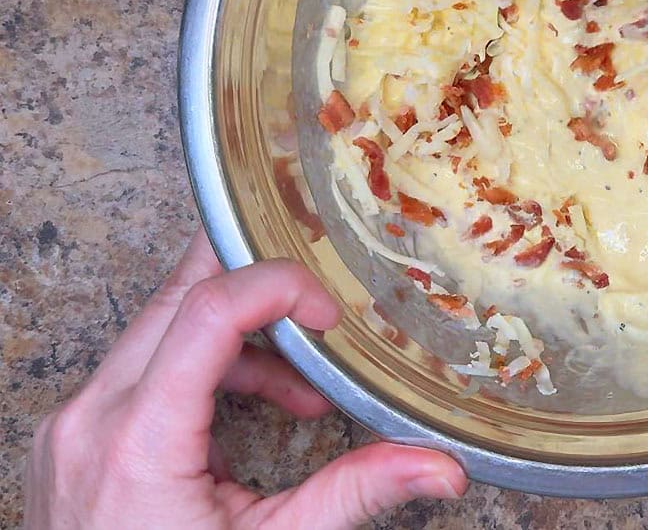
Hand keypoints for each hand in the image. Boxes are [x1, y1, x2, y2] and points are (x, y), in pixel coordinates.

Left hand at [23, 233, 466, 528]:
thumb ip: (354, 494)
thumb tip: (439, 468)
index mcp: (137, 443)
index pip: (207, 311)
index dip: (278, 287)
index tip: (327, 312)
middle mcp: (93, 419)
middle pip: (178, 297)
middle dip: (256, 286)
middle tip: (317, 298)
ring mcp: (75, 424)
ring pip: (160, 324)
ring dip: (239, 335)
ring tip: (301, 384)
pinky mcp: (78, 435)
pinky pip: (143, 365)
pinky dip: (206, 368)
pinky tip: (255, 406)